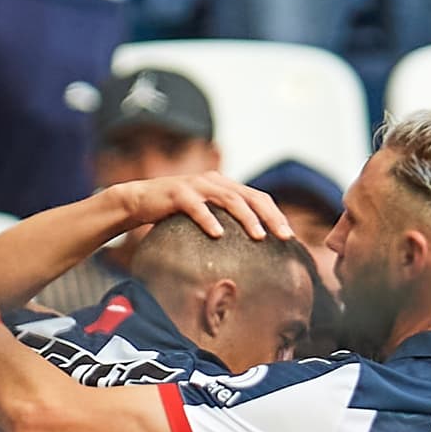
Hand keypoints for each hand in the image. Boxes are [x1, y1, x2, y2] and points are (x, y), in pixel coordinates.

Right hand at [116, 172, 293, 243]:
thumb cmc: (175, 214)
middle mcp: (214, 181)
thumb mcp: (206, 217)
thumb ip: (226, 224)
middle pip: (249, 196)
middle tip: (284, 236)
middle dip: (270, 216)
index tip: (290, 237)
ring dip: (246, 218)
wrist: (139, 201)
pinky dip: (208, 219)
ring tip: (259, 236)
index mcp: (224, 186)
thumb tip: (249, 250)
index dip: (276, 215)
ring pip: (228, 198)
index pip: (258, 197)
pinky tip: (218, 234)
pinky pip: (196, 206)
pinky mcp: (177, 193)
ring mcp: (196, 185)